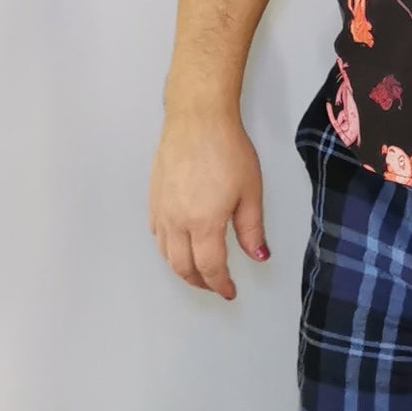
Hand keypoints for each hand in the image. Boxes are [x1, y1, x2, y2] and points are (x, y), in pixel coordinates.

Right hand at [149, 108, 268, 301]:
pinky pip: (157, 234)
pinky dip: (168, 248)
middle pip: (183, 267)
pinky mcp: (153, 198)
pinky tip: (179, 245)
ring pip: (166, 254)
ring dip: (182, 268)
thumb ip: (251, 229)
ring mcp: (161, 210)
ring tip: (199, 270)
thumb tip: (258, 255)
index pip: (210, 268)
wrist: (197, 119)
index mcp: (204, 222)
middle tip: (216, 285)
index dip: (220, 285)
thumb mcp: (250, 191)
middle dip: (200, 282)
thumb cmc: (226, 149)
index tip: (230, 291)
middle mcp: (177, 221)